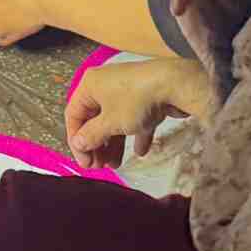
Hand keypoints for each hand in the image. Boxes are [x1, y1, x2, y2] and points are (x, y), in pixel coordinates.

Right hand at [63, 57, 211, 170]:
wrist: (176, 84)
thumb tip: (78, 144)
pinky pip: (134, 118)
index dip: (76, 141)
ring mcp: (126, 91)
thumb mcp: (110, 123)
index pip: (73, 116)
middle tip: (100, 166)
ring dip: (113, 143)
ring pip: (113, 121)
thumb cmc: (137, 100)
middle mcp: (105, 86)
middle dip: (96, 145)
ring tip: (117, 164)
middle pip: (94, 120)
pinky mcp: (145, 97)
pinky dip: (134, 134)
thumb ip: (91, 136)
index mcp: (90, 86)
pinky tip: (140, 151)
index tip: (85, 163)